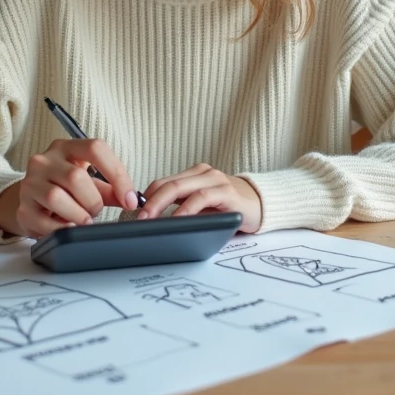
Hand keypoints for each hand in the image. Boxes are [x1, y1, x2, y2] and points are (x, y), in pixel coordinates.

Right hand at [0, 139, 140, 238]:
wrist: (31, 201)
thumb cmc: (65, 189)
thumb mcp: (89, 182)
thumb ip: (110, 189)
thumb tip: (131, 199)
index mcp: (66, 147)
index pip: (96, 149)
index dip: (117, 175)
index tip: (129, 199)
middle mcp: (45, 160)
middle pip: (76, 177)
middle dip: (93, 200)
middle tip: (96, 211)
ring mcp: (30, 182)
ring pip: (57, 197)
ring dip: (78, 214)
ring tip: (83, 219)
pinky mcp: (22, 207)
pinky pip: (44, 221)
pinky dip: (62, 228)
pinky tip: (69, 228)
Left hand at [138, 163, 262, 232]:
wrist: (263, 205)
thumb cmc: (229, 209)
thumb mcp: (203, 206)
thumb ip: (183, 207)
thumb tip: (152, 221)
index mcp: (194, 174)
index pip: (162, 182)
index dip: (145, 197)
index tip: (130, 213)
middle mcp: (203, 173)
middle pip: (167, 184)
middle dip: (148, 202)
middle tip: (136, 218)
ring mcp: (215, 180)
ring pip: (180, 188)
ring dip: (161, 205)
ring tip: (149, 220)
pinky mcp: (227, 192)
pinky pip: (201, 198)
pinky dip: (186, 209)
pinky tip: (178, 220)